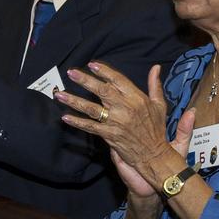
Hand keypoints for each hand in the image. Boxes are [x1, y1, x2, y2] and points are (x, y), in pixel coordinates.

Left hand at [58, 62, 179, 188]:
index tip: (92, 64)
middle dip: (85, 81)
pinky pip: (90, 127)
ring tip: (60, 94)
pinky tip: (65, 117)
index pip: (118, 80)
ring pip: (92, 108)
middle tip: (71, 72)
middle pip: (102, 91)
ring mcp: (116, 122)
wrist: (154, 154)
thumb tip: (156, 67)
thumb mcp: (159, 104)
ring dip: (74, 101)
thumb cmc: (156, 129)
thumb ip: (155, 85)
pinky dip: (77, 122)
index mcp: (137, 98)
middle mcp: (125, 108)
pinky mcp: (109, 135)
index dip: (104, 71)